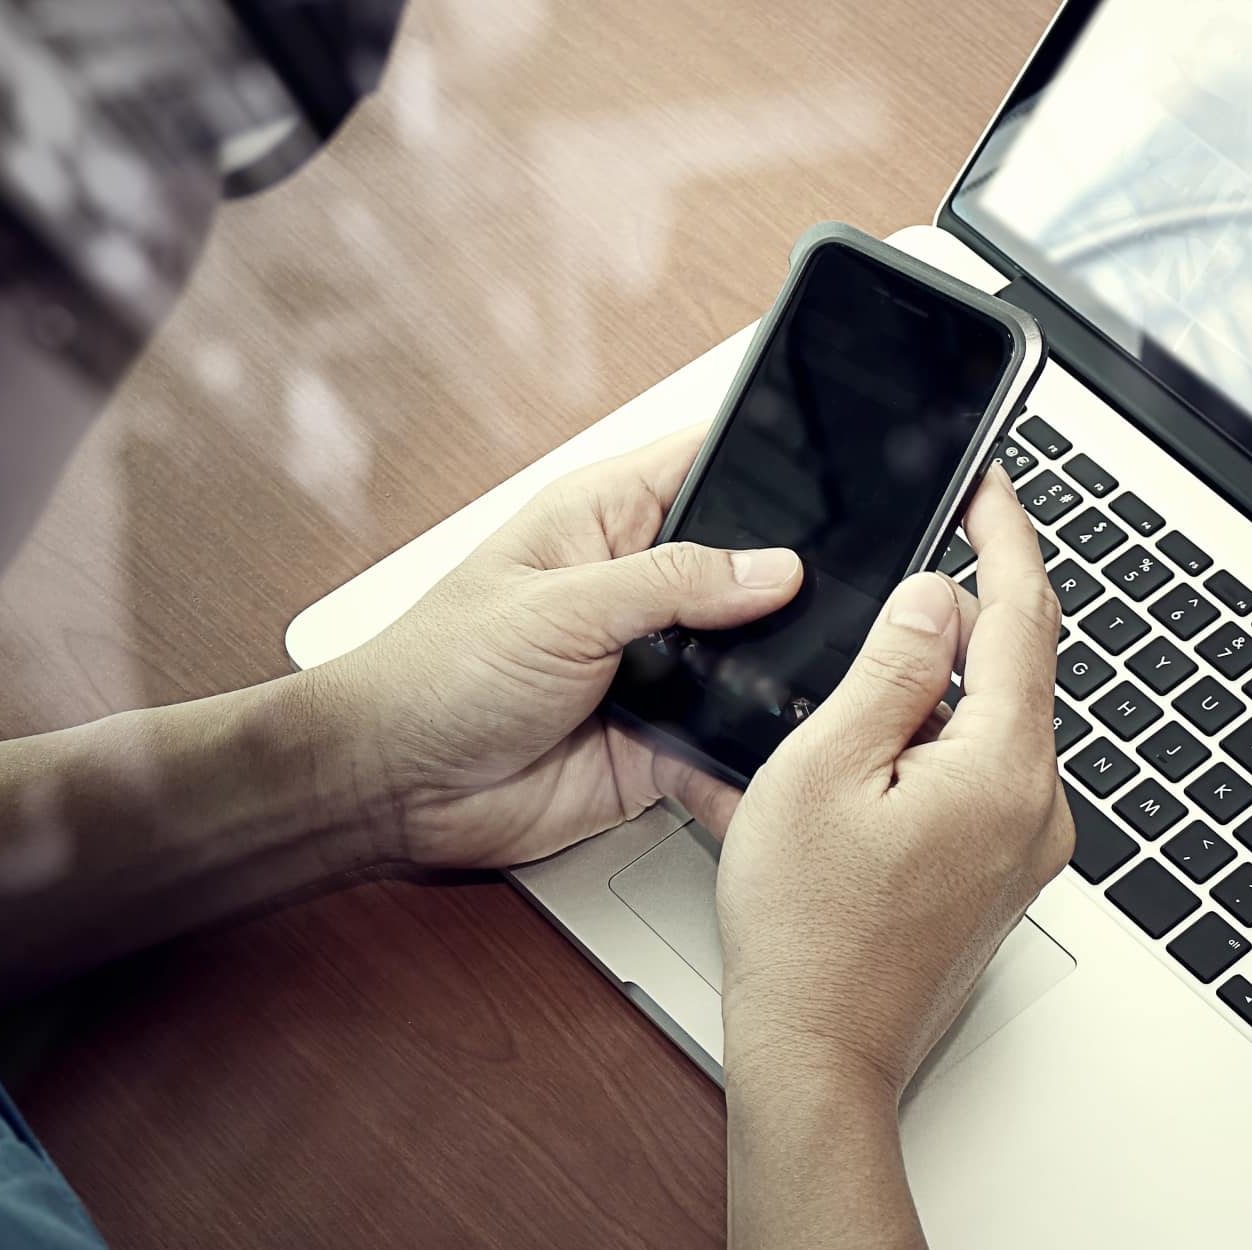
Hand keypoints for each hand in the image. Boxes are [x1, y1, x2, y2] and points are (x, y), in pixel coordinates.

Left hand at [316, 427, 802, 868]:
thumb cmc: (437, 674)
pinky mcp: (666, 733)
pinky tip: (788, 738)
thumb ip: (671, 583)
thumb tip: (772, 567)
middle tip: (853, 591)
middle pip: (752, 563)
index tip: (844, 472)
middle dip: (798, 579)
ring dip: (783, 666)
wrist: (397, 789)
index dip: (775, 457)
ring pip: (756, 652)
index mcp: (609, 518)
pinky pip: (736, 732)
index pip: (709, 460)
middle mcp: (642, 585)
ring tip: (827, 668)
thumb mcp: (560, 607)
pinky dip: (760, 740)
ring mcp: (659, 660)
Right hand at [711, 470, 1071, 1107]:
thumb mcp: (822, 770)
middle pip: (1016, 668)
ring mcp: (1029, 847)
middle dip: (963, 611)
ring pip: (994, 724)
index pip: (1022, 616)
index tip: (990, 486)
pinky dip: (933, 748)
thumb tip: (934, 600)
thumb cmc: (809, 936)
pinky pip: (982, 777)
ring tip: (845, 715)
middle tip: (910, 563)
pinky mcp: (1006, 875)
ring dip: (935, 692)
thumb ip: (889, 671)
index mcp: (1003, 768)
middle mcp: (1038, 807)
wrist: (824, 1056)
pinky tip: (866, 769)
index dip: (1006, 535)